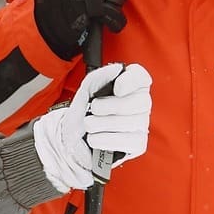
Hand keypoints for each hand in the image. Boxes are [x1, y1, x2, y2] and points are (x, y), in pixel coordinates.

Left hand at [31, 62, 153, 194]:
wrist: (72, 141)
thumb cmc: (83, 115)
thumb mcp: (84, 93)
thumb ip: (97, 78)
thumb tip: (115, 69)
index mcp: (130, 87)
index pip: (141, 78)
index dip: (131, 81)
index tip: (116, 88)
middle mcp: (140, 104)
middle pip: (139, 101)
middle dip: (109, 106)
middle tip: (93, 110)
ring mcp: (141, 125)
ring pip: (131, 122)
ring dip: (101, 124)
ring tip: (89, 125)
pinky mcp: (138, 144)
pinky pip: (127, 141)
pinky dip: (105, 139)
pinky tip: (95, 138)